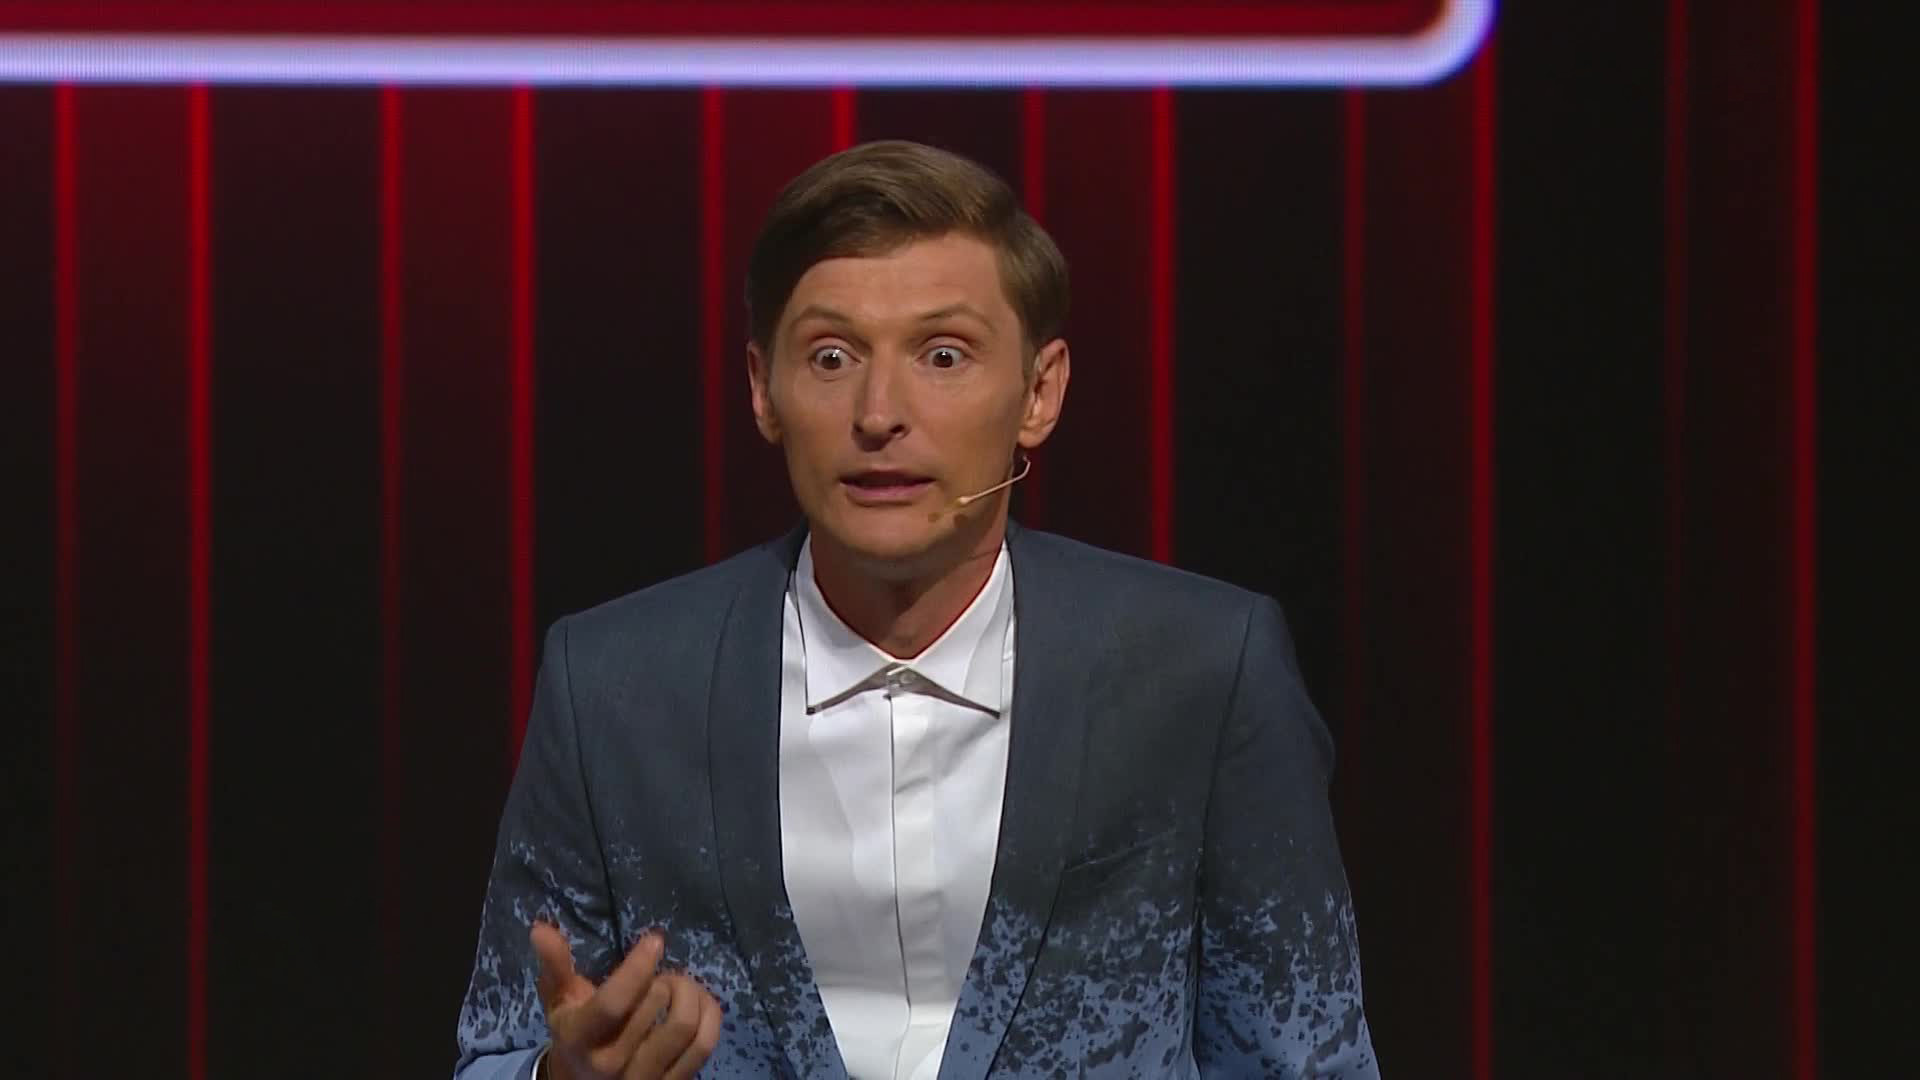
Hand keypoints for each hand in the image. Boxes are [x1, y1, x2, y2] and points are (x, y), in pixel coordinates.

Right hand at [531, 922, 722, 1079]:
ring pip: (684, 1026)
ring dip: (689, 993)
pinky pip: (705, 1045)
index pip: (613, 1004)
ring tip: (678, 987)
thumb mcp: (559, 999)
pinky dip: (709, 1013)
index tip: (654, 941)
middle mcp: (612, 1066)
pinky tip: (699, 1001)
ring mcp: (645, 1079)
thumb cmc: (575, 1030)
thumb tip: (541, 928)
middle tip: (659, 973)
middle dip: (663, 977)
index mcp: (579, 1040)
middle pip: (654, 1006)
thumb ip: (555, 964)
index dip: (637, 968)